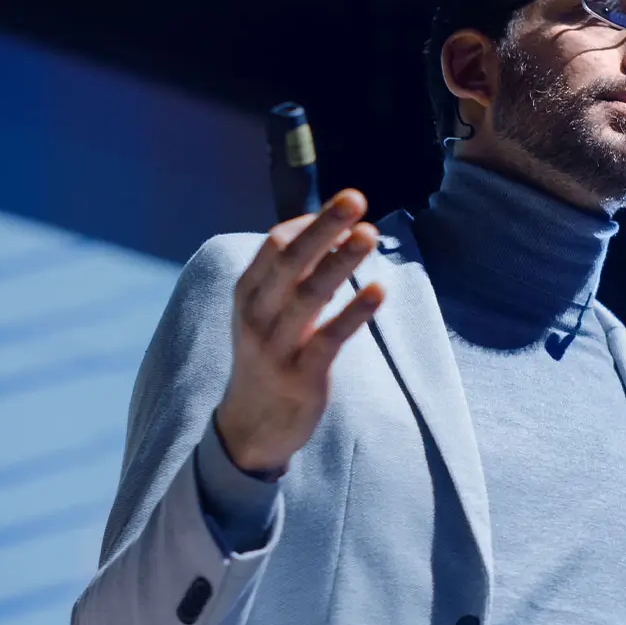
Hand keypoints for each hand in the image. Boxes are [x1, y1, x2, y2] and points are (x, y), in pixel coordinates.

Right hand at [215, 188, 383, 472]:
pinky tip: (377, 292)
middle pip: (290, 260)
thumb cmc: (268, 359)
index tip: (343, 210)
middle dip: (323, 226)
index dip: (310, 223)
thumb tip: (329, 230)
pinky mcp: (301, 375)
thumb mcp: (266, 314)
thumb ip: (291, 278)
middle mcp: (257, 315)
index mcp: (248, 293)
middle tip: (355, 197)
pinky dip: (353, 313)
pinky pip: (329, 338)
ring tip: (369, 233)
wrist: (250, 427)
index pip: (275, 245)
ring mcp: (276, 346)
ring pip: (309, 295)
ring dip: (340, 261)